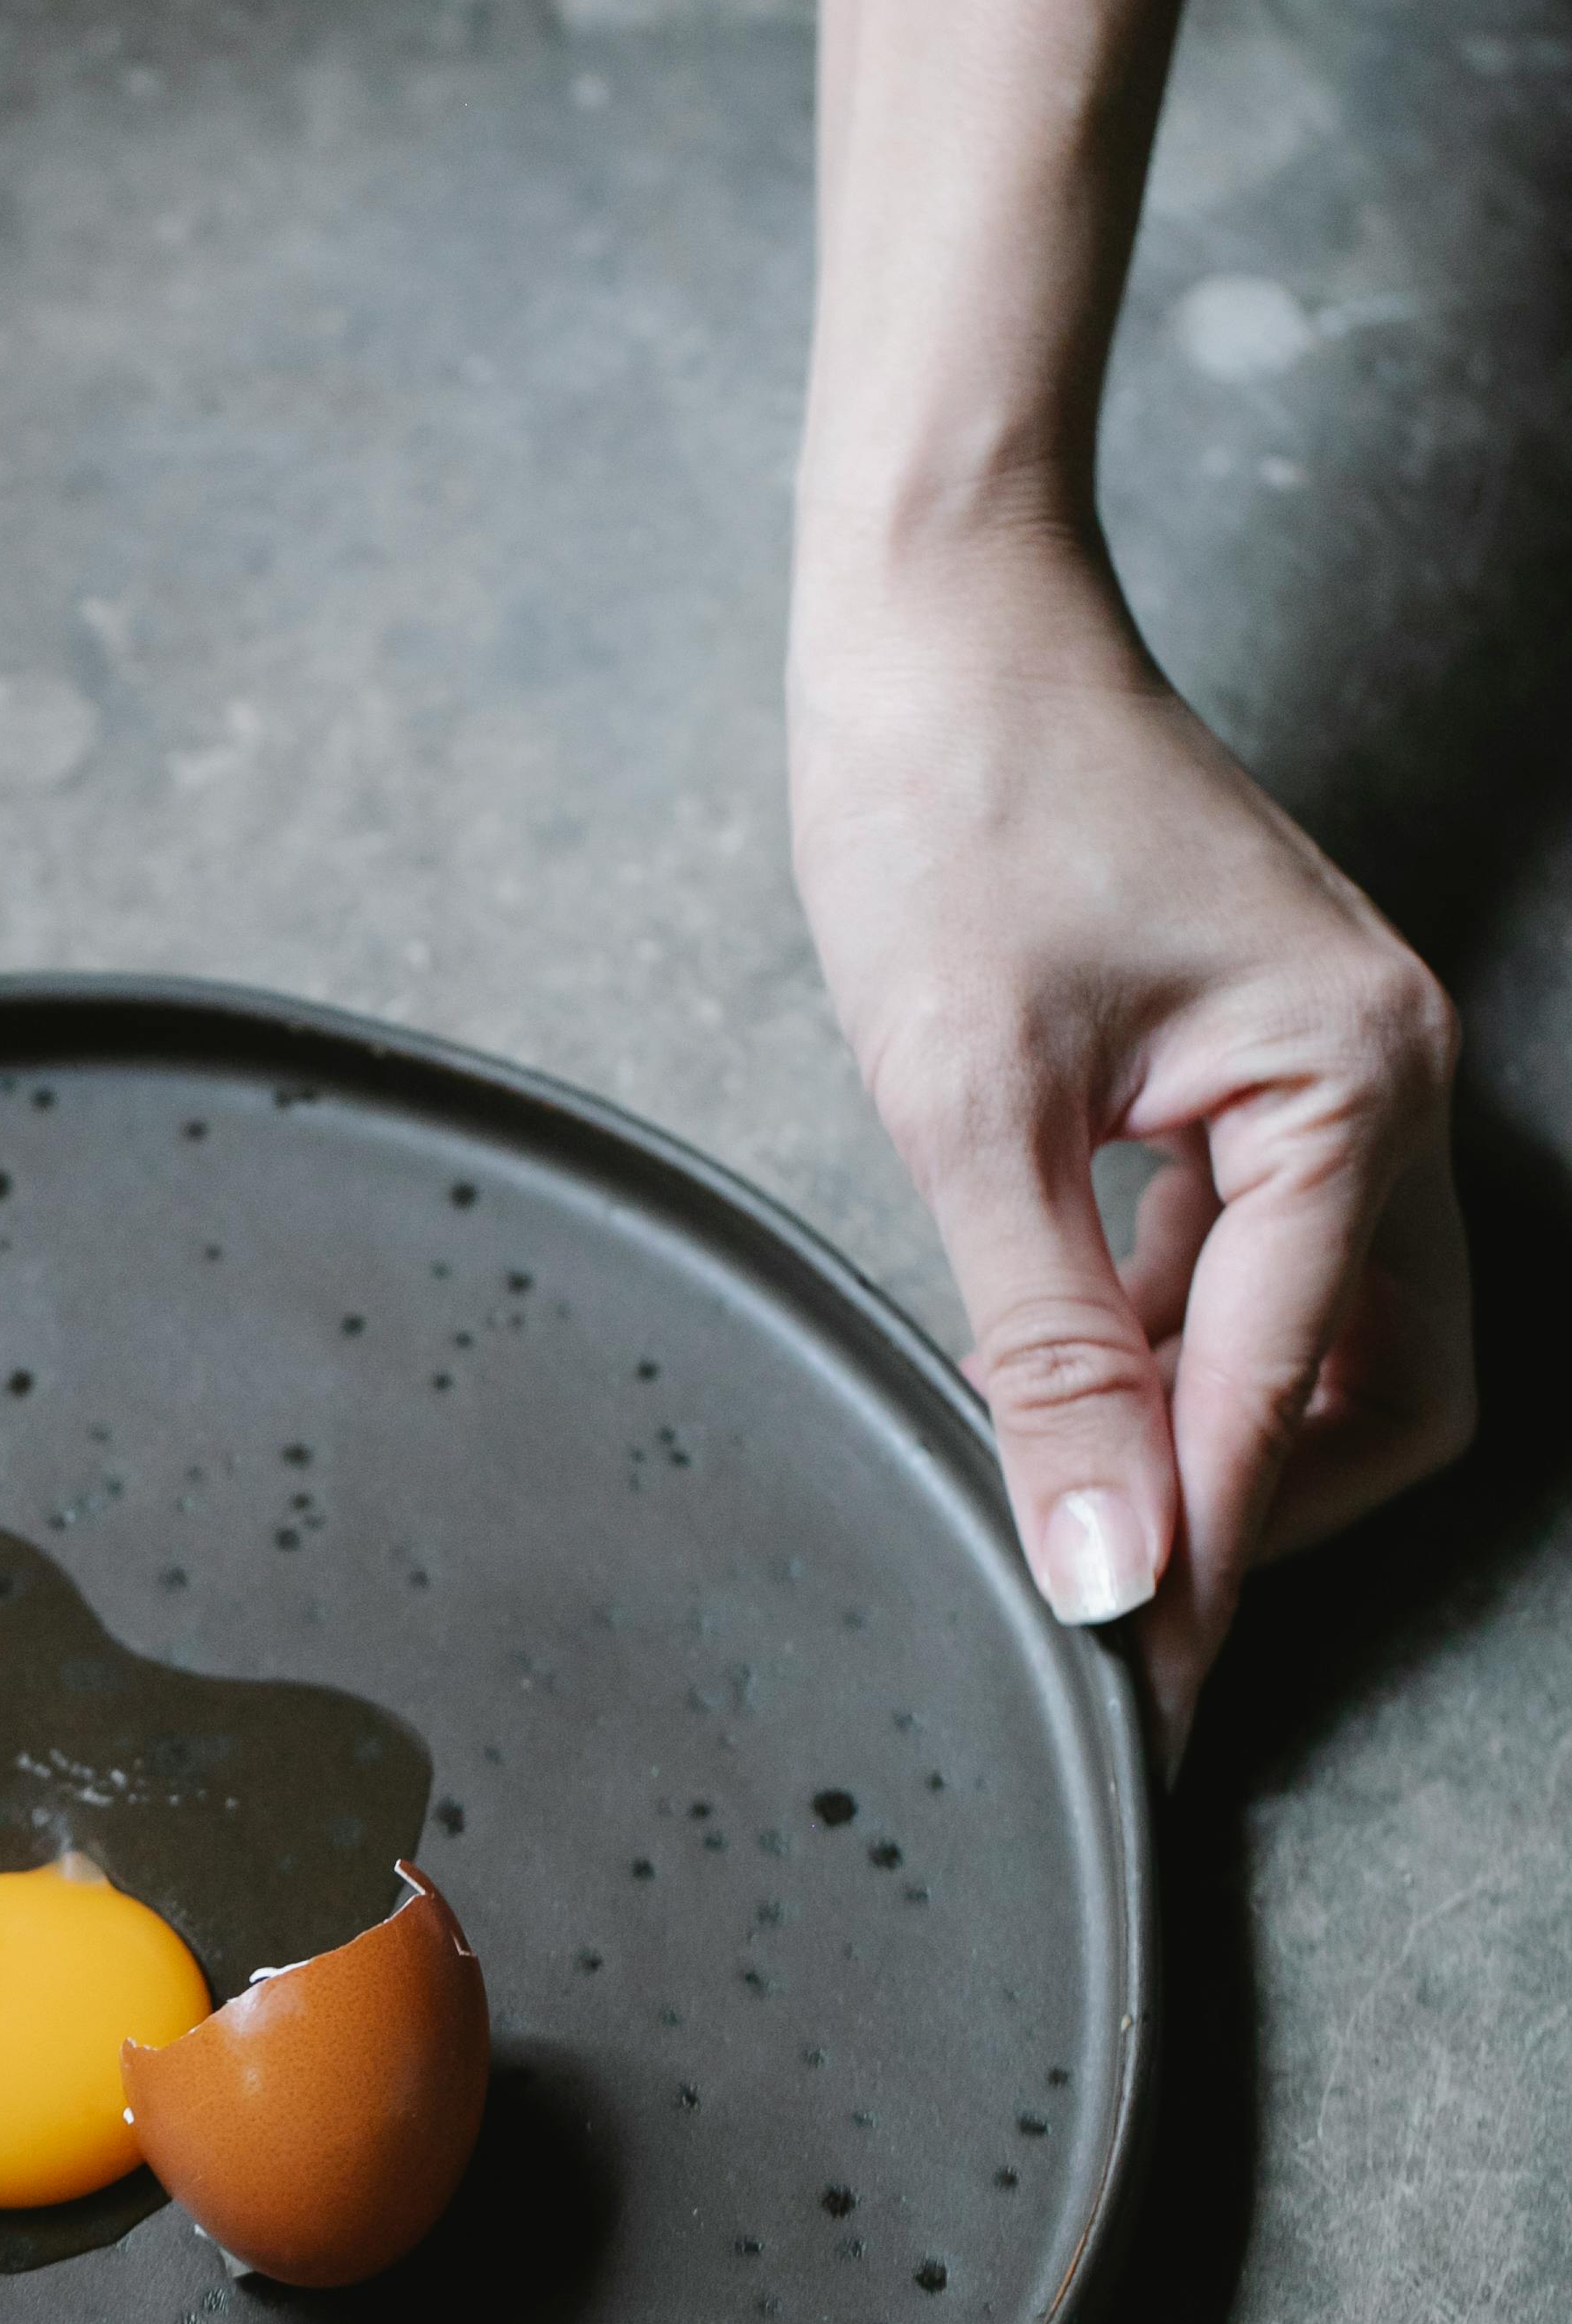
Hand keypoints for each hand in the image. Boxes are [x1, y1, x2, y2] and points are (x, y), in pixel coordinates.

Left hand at [789, 527, 1472, 1765]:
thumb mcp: (976, 1112)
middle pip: (1377, 1393)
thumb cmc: (952, 814)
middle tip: (1111, 1590)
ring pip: (1318, 1333)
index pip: (1287, 1404)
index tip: (1134, 1699)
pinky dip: (1175, 1333)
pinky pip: (1257, 1253)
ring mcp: (1333, 1075)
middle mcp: (1385, 1085)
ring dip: (1206, 1422)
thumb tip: (1105, 1560)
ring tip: (1063, 1479)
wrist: (937, 624)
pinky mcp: (1259, 1069)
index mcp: (1352, 1089)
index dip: (1200, 1560)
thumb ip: (1051, 1354)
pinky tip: (1065, 1354)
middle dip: (1254, 1505)